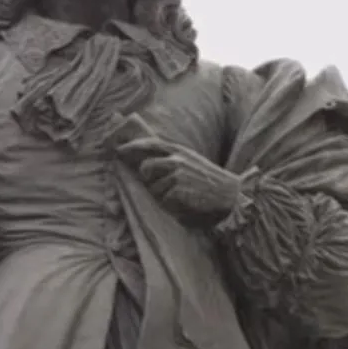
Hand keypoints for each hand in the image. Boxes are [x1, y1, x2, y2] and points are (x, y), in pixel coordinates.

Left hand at [115, 134, 242, 220]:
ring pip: (154, 188)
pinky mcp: (177, 191)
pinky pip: (164, 201)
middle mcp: (175, 160)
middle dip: (149, 178)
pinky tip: (186, 202)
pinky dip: (172, 204)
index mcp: (179, 150)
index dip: (132, 146)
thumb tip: (145, 161)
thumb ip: (171, 157)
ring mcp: (176, 175)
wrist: (229, 193)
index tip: (119, 150)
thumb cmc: (209, 179)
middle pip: (146, 167)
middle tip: (163, 183)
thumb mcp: (191, 160)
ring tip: (181, 194)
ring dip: (163, 194)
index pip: (150, 144)